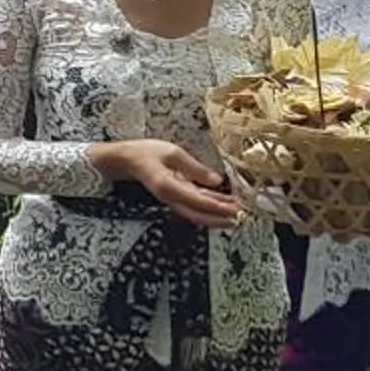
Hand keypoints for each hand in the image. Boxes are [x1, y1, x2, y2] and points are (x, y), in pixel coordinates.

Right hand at [112, 140, 242, 228]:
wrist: (126, 159)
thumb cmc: (146, 153)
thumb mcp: (172, 152)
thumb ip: (195, 167)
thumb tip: (216, 180)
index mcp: (168, 187)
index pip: (199, 201)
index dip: (219, 207)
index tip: (236, 210)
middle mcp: (171, 198)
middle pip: (200, 214)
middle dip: (222, 218)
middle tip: (243, 217)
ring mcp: (173, 199)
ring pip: (199, 212)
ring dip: (218, 214)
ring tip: (238, 211)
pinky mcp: (176, 196)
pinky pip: (195, 205)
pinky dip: (211, 205)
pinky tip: (225, 202)